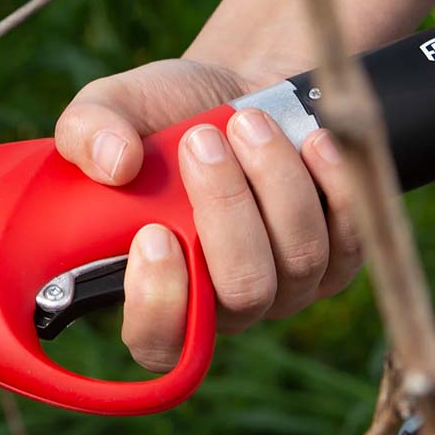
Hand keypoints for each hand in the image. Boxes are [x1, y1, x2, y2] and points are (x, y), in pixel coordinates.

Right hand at [54, 59, 362, 371]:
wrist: (232, 91)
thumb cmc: (162, 114)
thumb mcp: (107, 110)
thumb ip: (86, 133)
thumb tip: (114, 164)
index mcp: (154, 288)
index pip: (159, 343)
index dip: (159, 305)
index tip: (152, 234)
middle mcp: (222, 303)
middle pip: (242, 293)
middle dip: (226, 211)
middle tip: (202, 140)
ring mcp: (286, 286)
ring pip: (297, 258)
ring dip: (275, 181)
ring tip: (248, 120)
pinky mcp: (339, 257)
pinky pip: (349, 236)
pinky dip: (333, 182)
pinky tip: (309, 139)